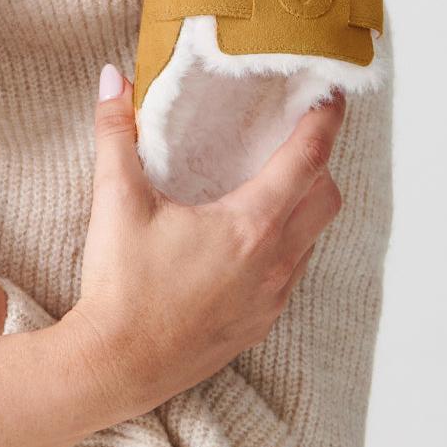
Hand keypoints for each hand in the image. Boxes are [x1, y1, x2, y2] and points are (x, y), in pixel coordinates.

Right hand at [60, 68, 347, 422]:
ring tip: (271, 180)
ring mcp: (270, 299)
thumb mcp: (116, 199)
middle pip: (325, 199)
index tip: (333, 95)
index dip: (324, 122)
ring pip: (310, 239)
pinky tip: (246, 238)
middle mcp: (273, 263)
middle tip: (298, 134)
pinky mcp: (257, 325)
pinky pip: (289, 274)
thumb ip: (116, 132)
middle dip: (320, 161)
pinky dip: (284, 244)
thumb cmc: (121, 285)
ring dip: (302, 205)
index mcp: (249, 226)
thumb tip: (113, 79)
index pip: (306, 160)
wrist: (115, 366)